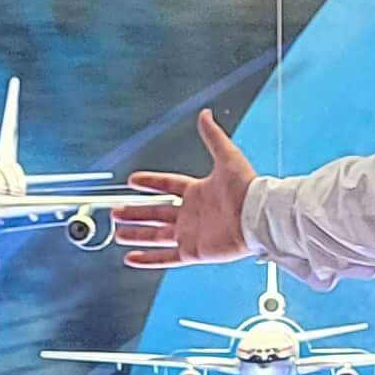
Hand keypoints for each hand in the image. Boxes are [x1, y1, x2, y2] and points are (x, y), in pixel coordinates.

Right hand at [114, 111, 257, 268]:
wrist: (258, 216)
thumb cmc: (246, 188)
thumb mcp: (227, 156)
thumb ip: (213, 137)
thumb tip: (206, 115)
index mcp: (198, 192)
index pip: (167, 185)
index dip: (150, 183)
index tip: (132, 181)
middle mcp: (192, 213)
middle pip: (156, 213)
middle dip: (135, 213)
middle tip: (116, 212)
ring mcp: (191, 234)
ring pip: (156, 236)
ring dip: (137, 235)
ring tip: (118, 233)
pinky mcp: (193, 251)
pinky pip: (165, 257)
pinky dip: (148, 259)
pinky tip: (131, 258)